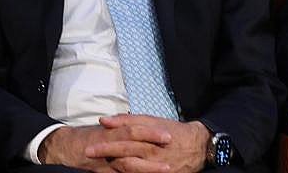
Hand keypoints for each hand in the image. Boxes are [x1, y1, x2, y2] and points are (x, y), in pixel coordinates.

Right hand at [39, 124, 168, 172]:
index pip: (131, 130)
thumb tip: (137, 127)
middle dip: (153, 148)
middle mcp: (107, 148)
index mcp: (108, 134)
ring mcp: (105, 164)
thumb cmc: (83, 138)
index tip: (168, 134)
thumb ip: (118, 129)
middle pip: (133, 147)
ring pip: (128, 166)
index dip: (150, 132)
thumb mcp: (101, 130)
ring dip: (149, 168)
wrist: (60, 148)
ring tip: (167, 169)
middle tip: (172, 147)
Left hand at [86, 116, 210, 172]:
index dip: (105, 145)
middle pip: (125, 157)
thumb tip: (104, 120)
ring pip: (133, 170)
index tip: (88, 147)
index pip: (123, 141)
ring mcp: (158, 168)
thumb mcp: (152, 120)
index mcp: (149, 138)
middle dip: (105, 157)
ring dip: (115, 169)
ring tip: (98, 169)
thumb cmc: (172, 130)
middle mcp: (153, 154)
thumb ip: (127, 120)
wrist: (199, 146)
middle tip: (88, 156)